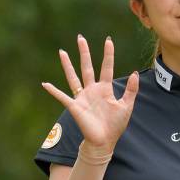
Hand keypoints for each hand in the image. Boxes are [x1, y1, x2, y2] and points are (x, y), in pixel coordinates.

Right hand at [41, 34, 138, 153]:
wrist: (104, 142)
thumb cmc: (115, 125)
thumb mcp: (127, 106)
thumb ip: (131, 90)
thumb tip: (135, 73)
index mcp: (105, 89)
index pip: (106, 67)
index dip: (108, 54)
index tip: (108, 40)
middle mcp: (92, 90)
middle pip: (87, 67)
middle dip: (84, 52)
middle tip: (80, 38)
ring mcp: (82, 97)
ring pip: (73, 77)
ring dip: (68, 65)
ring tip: (62, 52)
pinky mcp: (75, 107)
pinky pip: (62, 97)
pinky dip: (53, 91)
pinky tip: (45, 84)